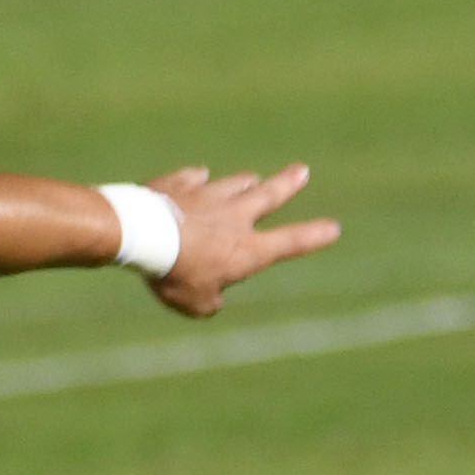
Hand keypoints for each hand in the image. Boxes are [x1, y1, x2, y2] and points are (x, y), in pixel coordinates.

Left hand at [144, 164, 338, 318]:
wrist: (141, 235)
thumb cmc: (172, 275)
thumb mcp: (194, 304)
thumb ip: (210, 302)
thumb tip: (213, 299)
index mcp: (246, 249)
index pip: (290, 242)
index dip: (314, 236)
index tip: (333, 228)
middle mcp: (234, 216)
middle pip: (269, 195)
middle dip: (287, 184)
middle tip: (301, 171)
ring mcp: (207, 195)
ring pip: (234, 184)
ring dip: (244, 183)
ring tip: (250, 179)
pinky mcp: (179, 184)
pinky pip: (193, 178)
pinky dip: (197, 180)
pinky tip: (196, 178)